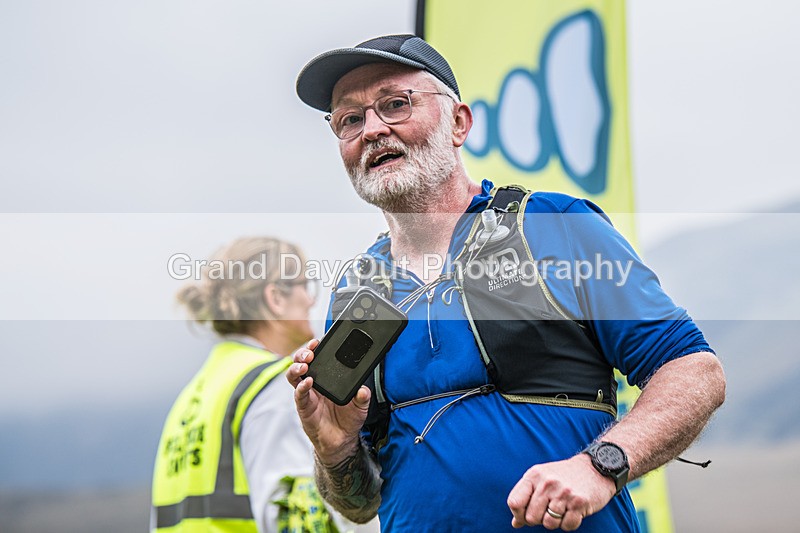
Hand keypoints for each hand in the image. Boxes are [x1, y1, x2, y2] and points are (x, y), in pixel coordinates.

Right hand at [286, 339, 370, 465]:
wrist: (342, 441)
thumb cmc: (348, 420)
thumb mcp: (361, 406)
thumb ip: (363, 397)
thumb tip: (363, 390)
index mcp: (327, 379)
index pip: (318, 358)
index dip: (316, 348)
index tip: (319, 341)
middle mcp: (315, 384)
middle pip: (301, 362)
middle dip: (303, 353)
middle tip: (311, 351)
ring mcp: (308, 395)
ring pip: (294, 376)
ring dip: (297, 367)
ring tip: (305, 364)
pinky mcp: (304, 408)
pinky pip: (299, 395)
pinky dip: (301, 387)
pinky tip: (307, 382)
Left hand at [507, 454, 615, 530]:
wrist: (596, 468)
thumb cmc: (565, 476)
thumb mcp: (542, 480)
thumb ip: (526, 499)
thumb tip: (515, 523)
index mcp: (534, 475)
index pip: (514, 503)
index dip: (518, 514)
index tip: (526, 514)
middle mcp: (547, 483)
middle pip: (531, 518)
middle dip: (539, 519)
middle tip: (549, 510)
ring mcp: (563, 493)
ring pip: (549, 524)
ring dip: (556, 521)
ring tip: (563, 509)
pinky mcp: (579, 502)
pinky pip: (567, 526)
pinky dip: (570, 523)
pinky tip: (573, 511)